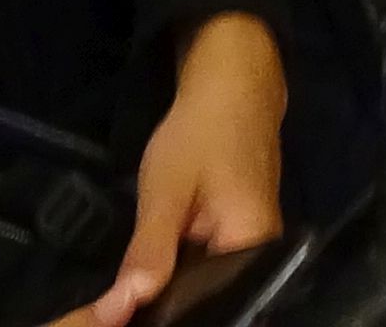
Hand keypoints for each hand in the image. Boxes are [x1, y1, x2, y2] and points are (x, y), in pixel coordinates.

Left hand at [59, 13, 286, 323]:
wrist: (234, 81)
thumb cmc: (201, 131)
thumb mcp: (165, 192)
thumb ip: (149, 254)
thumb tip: (121, 311)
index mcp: (253, 246)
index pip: (209, 304)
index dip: (166, 313)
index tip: (126, 316)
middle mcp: (264, 251)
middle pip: (213, 295)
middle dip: (168, 299)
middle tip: (123, 298)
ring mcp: (256, 240)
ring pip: (210, 279)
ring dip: (175, 283)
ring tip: (137, 284)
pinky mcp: (244, 230)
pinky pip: (212, 262)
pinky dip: (184, 264)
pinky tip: (158, 262)